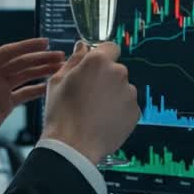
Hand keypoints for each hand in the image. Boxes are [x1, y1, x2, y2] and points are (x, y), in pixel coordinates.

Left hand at [0, 38, 63, 169]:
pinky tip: (52, 86)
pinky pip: (25, 93)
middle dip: (41, 58)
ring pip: (26, 76)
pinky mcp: (5, 104)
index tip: (45, 42)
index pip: (8, 53)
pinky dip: (38, 89)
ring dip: (43, 71)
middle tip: (61, 56)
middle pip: (21, 63)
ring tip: (61, 68)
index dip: (27, 47)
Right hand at [40, 41, 140, 164]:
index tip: (94, 68)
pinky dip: (118, 111)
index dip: (102, 56)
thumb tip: (82, 47)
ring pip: (122, 89)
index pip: (110, 47)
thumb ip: (74, 60)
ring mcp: (129, 93)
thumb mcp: (57, 81)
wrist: (73, 146)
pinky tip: (103, 121)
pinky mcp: (135, 112)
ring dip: (112, 96)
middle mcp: (118, 73)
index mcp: (98, 61)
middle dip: (105, 79)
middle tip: (88, 96)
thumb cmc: (61, 113)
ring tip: (94, 112)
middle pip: (116, 70)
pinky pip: (127, 106)